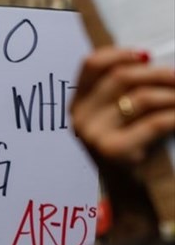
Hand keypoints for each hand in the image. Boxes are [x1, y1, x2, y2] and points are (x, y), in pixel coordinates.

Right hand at [71, 47, 174, 165]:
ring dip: (172, 95)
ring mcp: (94, 134)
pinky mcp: (114, 150)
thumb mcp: (118, 114)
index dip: (120, 53)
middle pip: (121, 77)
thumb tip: (148, 58)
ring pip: (141, 97)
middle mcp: (80, 116)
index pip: (91, 65)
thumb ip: (122, 90)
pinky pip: (154, 122)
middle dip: (158, 73)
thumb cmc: (131, 145)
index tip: (146, 55)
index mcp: (78, 103)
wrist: (130, 190)